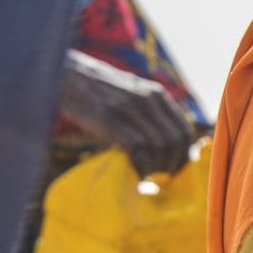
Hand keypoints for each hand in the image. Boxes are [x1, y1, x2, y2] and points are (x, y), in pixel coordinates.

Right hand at [58, 50, 194, 176]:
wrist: (67, 75)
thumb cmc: (97, 90)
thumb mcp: (132, 92)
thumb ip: (149, 111)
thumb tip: (165, 141)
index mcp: (156, 93)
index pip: (184, 129)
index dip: (184, 153)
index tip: (176, 167)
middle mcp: (147, 99)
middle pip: (175, 140)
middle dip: (173, 164)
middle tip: (162, 176)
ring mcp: (129, 108)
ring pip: (159, 146)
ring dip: (156, 167)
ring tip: (148, 176)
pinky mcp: (110, 119)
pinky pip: (137, 148)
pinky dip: (140, 165)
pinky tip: (135, 173)